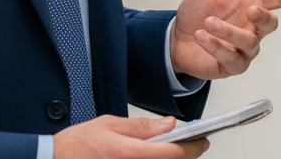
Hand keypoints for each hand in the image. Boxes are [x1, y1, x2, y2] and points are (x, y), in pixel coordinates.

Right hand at [52, 115, 208, 158]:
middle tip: (193, 144)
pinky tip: (155, 156)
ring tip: (174, 150)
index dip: (194, 147)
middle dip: (185, 155)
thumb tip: (168, 124)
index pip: (174, 154)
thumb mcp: (110, 124)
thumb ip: (142, 126)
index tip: (202, 140)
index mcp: (131, 153)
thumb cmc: (77, 144)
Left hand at [170, 0, 280, 79]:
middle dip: (263, 16)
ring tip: (207, 23)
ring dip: (228, 32)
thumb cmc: (196, 12)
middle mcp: (252, 28)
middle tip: (250, 9)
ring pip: (248, 42)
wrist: (176, 40)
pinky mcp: (232, 66)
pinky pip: (231, 58)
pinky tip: (201, 37)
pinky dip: (215, 46)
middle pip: (271, 24)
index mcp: (251, 5)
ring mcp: (244, 49)